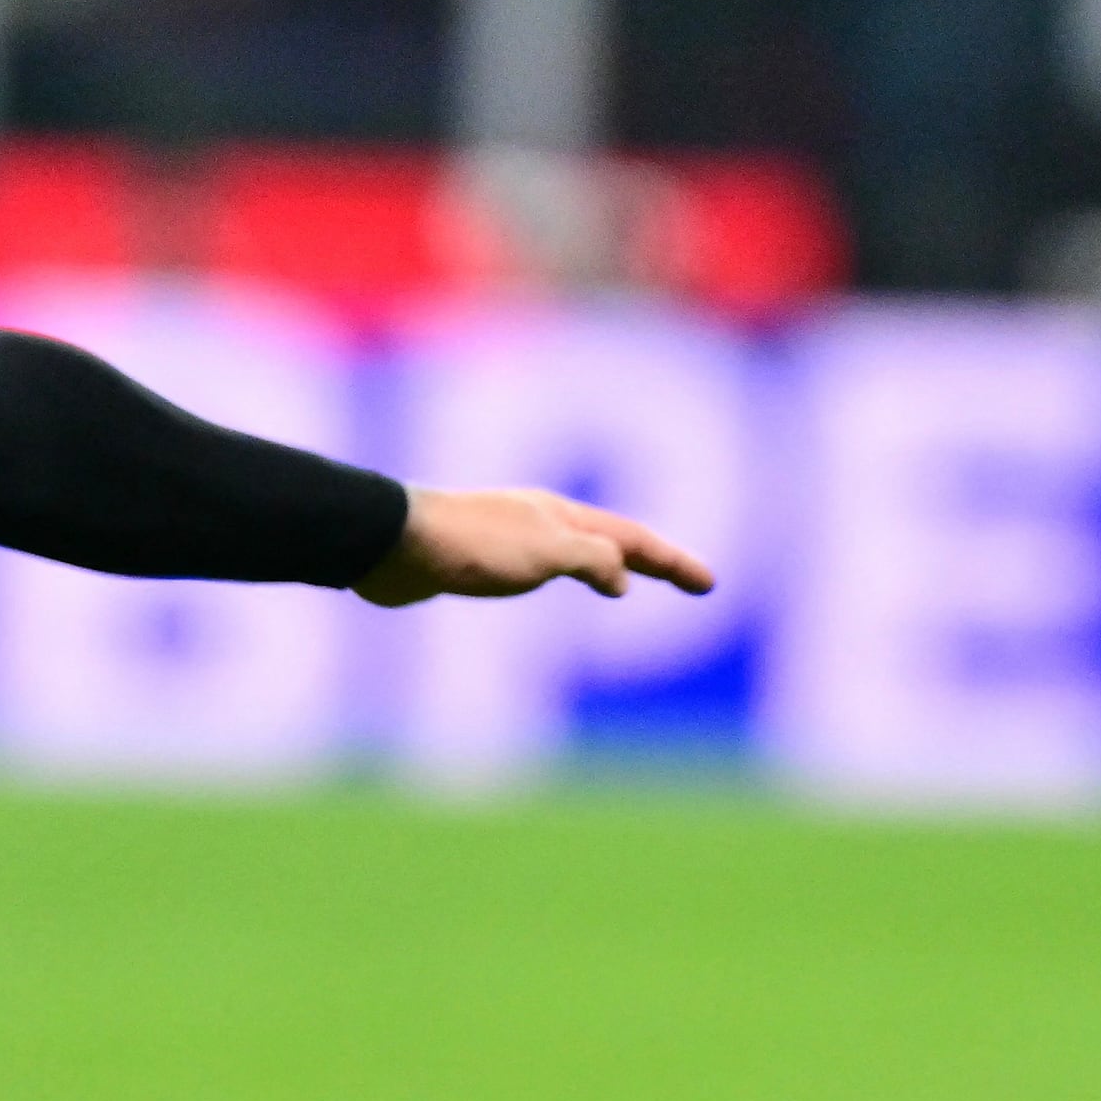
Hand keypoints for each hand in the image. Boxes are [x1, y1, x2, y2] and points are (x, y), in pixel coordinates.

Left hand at [358, 486, 716, 607]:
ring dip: (610, 565)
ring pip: (576, 552)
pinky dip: (566, 576)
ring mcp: (510, 536)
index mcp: (563, 516)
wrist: (391, 545)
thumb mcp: (546, 553)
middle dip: (655, 561)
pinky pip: (540, 566)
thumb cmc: (469, 545)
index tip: (710, 584)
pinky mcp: (478, 558)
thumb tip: (621, 580)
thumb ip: (592, 561)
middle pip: (613, 541)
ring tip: (630, 582)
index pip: (634, 541)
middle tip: (692, 582)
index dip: (674, 563)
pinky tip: (554, 584)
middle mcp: (541, 520)